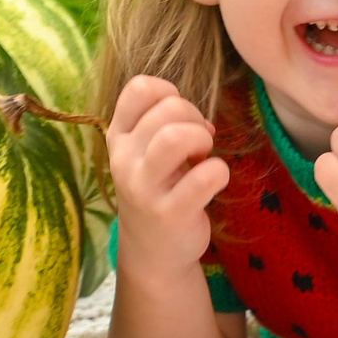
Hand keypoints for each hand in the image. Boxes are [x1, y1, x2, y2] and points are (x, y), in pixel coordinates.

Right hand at [106, 75, 230, 274]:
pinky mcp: (170, 213)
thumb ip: (166, 124)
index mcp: (119, 136)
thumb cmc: (158, 188)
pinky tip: (212, 181)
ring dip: (202, 139)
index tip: (178, 118)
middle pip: (167, 109)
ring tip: (202, 157)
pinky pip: (205, 176)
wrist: (153, 250)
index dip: (169, 93)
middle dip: (195, 117)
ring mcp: (144, 188)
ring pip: (176, 137)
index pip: (139, 88)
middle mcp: (124, 160)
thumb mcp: (146, 152)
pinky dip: (219, 172)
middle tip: (199, 141)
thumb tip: (203, 121)